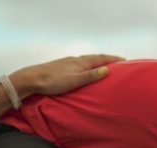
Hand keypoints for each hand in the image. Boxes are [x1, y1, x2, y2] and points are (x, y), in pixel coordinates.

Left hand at [9, 54, 124, 98]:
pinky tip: (85, 68)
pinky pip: (80, 63)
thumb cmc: (53, 82)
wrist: (32, 79)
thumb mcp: (74, 81)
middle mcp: (75, 60)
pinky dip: (88, 64)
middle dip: (107, 59)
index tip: (125, 61)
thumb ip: (90, 76)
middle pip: (95, 57)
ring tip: (105, 64)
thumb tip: (106, 70)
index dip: (113, 60)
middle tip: (118, 62)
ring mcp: (68, 62)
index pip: (101, 59)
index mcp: (80, 63)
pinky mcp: (62, 66)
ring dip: (98, 61)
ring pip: (87, 60)